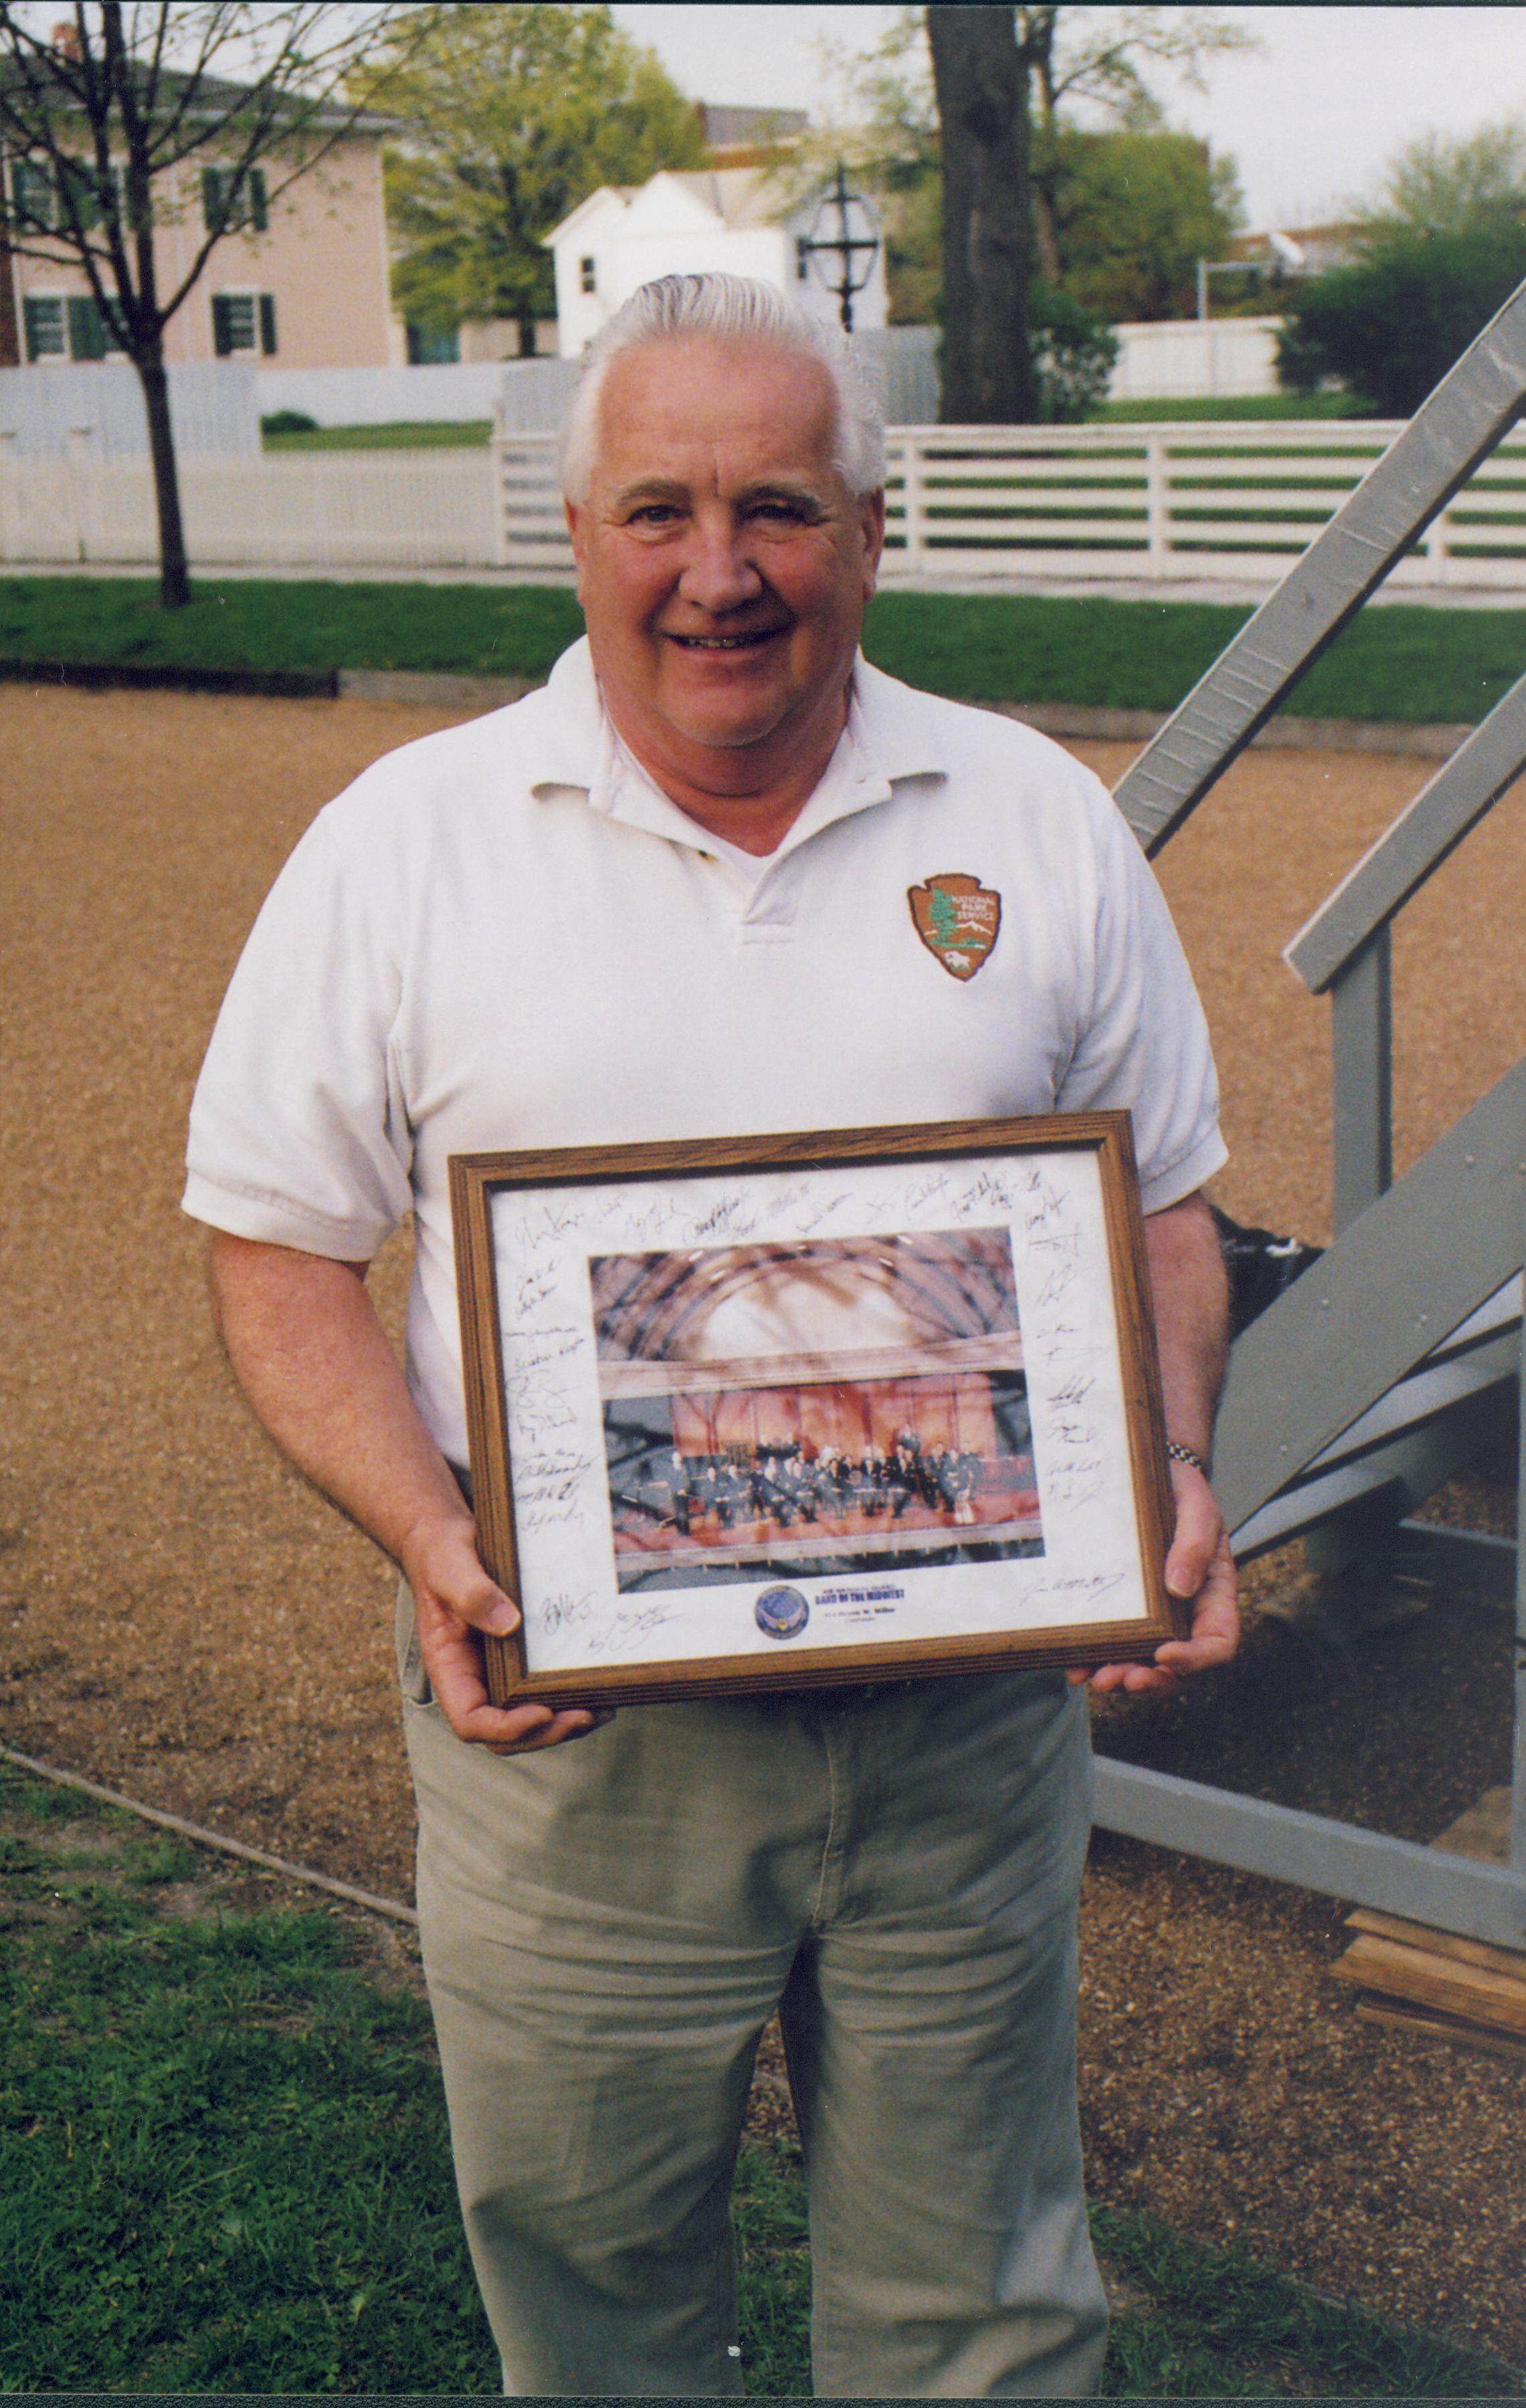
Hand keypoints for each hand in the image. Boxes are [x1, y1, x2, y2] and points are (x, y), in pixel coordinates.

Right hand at [403, 1516, 611, 1754]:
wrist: (448, 1539)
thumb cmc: (442, 1555)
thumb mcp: (449, 1567)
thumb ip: (472, 1594)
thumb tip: (508, 1624)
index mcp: (450, 1668)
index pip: (470, 1721)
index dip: (505, 1727)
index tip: (541, 1713)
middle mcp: (474, 1679)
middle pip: (505, 1733)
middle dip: (545, 1732)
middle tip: (583, 1715)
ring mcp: (498, 1672)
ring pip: (529, 1719)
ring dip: (564, 1724)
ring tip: (600, 1710)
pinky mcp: (522, 1658)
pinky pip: (543, 1690)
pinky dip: (570, 1697)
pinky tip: (599, 1689)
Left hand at [1067, 1460, 1238, 1694]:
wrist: (1148, 1474)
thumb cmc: (1181, 1491)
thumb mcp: (1197, 1509)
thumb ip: (1195, 1544)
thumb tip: (1179, 1587)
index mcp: (1214, 1594)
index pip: (1218, 1641)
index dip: (1196, 1658)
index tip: (1165, 1655)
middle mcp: (1186, 1613)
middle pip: (1178, 1664)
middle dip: (1151, 1679)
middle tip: (1124, 1679)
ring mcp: (1154, 1616)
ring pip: (1143, 1662)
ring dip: (1121, 1676)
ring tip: (1096, 1679)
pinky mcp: (1125, 1610)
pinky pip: (1114, 1644)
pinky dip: (1096, 1660)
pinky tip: (1077, 1666)